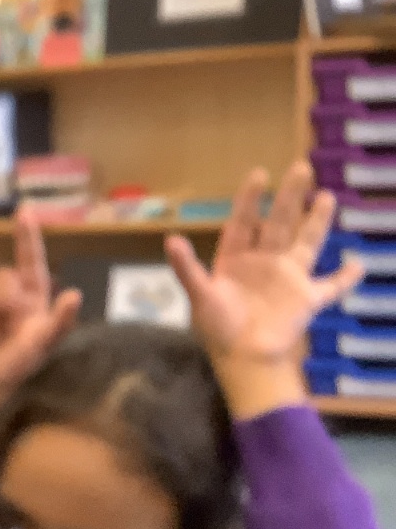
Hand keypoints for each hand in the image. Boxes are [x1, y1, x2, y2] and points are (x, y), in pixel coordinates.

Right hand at [0, 209, 80, 454]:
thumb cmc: (16, 364)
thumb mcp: (41, 347)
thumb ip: (58, 323)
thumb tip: (75, 295)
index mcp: (31, 294)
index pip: (30, 260)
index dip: (28, 235)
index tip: (25, 210)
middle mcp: (5, 290)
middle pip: (2, 276)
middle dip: (4, 301)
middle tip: (5, 324)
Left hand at [166, 162, 362, 419]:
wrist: (244, 361)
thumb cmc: (218, 330)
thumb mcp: (200, 296)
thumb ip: (186, 268)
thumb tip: (170, 238)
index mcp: (235, 261)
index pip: (243, 223)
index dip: (250, 199)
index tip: (259, 173)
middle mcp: (263, 264)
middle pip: (278, 224)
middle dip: (289, 197)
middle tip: (301, 167)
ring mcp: (287, 280)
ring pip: (307, 243)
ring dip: (317, 221)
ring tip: (326, 197)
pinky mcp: (307, 299)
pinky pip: (332, 286)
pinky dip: (346, 277)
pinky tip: (359, 263)